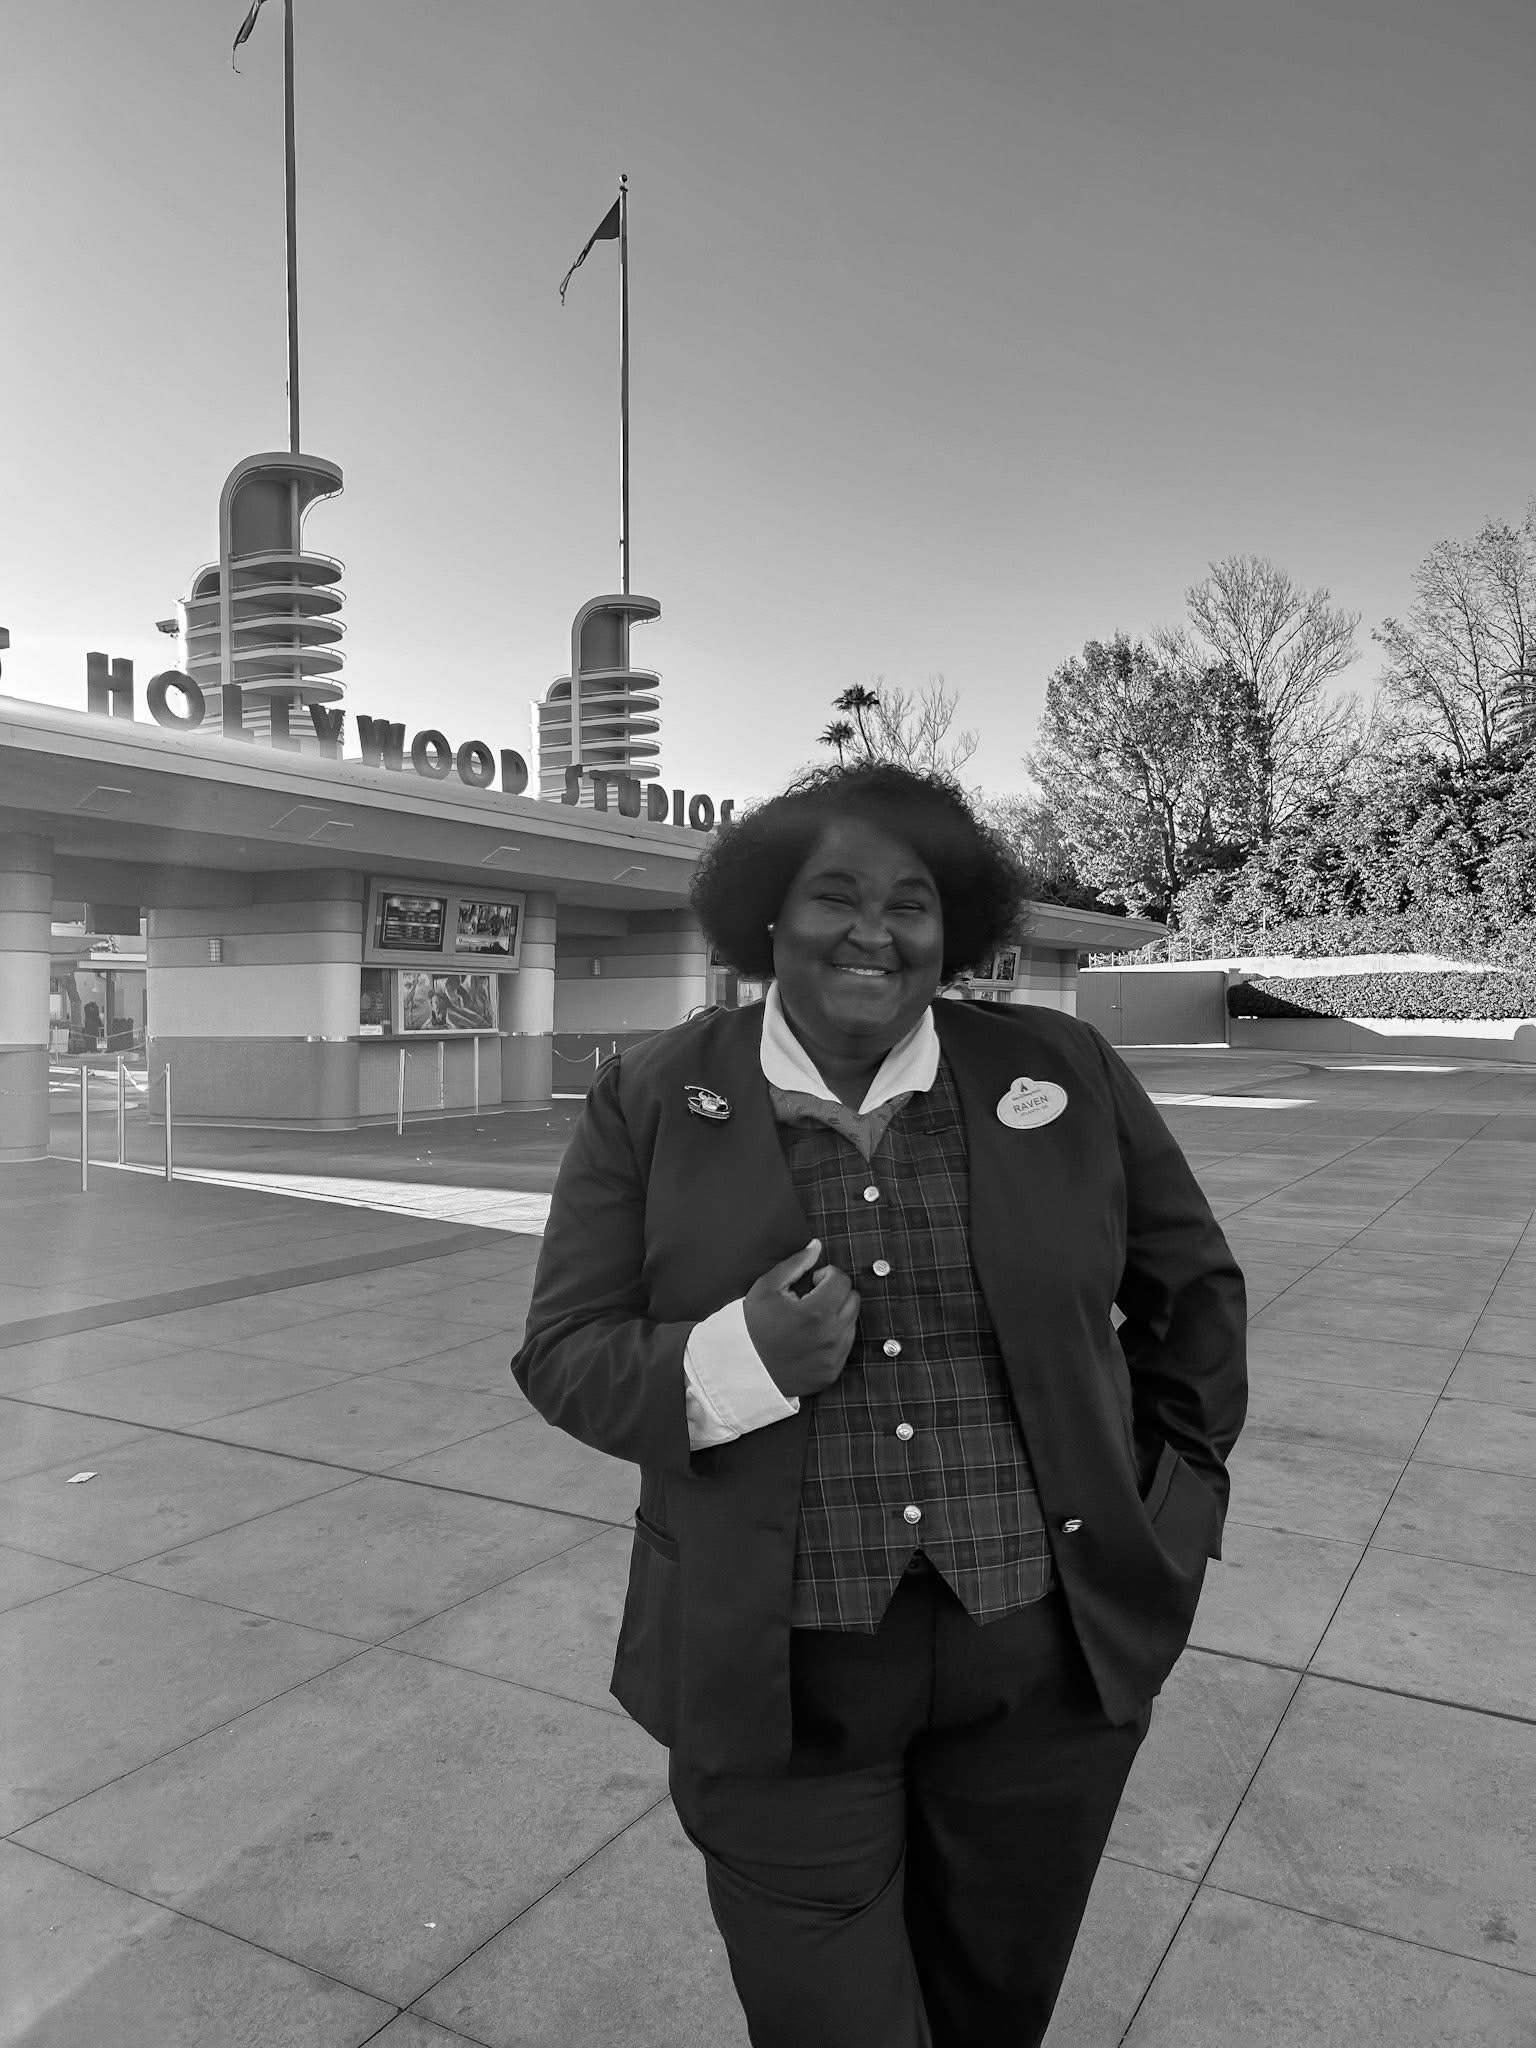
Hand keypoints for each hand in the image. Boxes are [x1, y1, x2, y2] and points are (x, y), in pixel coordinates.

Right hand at [743, 1239, 859, 1399]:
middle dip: (835, 1291)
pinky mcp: (834, 1370)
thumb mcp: (765, 1289)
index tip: (811, 1282)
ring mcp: (834, 1355)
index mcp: (816, 1312)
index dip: (826, 1274)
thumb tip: (816, 1246)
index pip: (842, 1280)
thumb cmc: (754, 1327)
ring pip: (852, 1320)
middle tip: (812, 1297)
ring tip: (811, 1317)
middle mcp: (831, 1335)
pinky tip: (813, 1336)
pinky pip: (846, 1343)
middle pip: (853, 1298)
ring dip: (837, 1312)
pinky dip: (835, 1334)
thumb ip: (794, 1264)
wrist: (747, 1372)